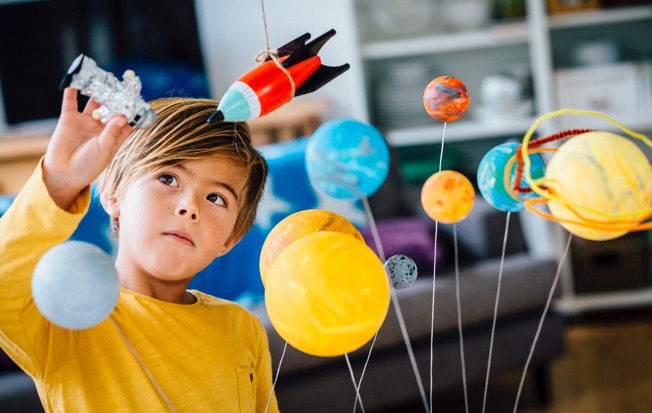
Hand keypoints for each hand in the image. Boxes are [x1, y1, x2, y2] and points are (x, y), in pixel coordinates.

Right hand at [43, 88, 133, 210]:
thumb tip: (122, 116)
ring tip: (106, 76)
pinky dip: (73, 91)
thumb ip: (112, 133)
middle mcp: (102, 126)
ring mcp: (86, 121)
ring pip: (94, 101)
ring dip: (99, 89)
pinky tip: (76, 80)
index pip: (126, 119)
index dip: (132, 109)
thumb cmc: (88, 166)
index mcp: (115, 135)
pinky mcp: (69, 119)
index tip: (139, 98)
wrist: (64, 173)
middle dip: (117, 95)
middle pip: (111, 106)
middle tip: (124, 82)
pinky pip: (71, 101)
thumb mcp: (104, 149)